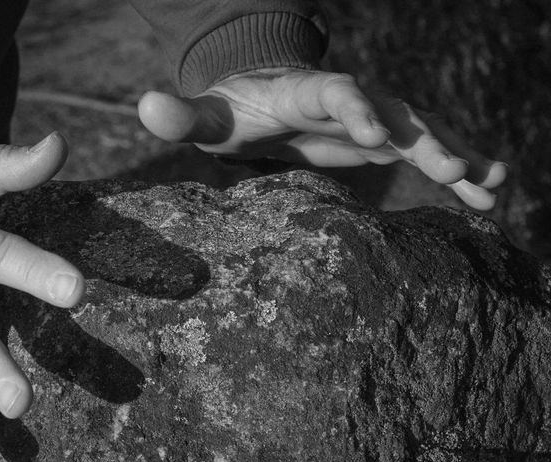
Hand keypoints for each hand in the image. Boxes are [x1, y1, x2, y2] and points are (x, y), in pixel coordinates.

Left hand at [138, 68, 506, 210]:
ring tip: (495, 184)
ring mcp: (370, 119)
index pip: (334, 90)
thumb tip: (144, 105)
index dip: (356, 106)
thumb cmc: (230, 112)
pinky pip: (424, 152)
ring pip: (421, 132)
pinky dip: (457, 169)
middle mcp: (348, 101)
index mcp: (303, 92)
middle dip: (425, 139)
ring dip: (457, 155)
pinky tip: (490, 194)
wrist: (260, 101)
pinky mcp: (382, 142)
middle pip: (393, 112)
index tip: (376, 134)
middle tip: (456, 170)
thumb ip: (180, 116)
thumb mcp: (205, 117)